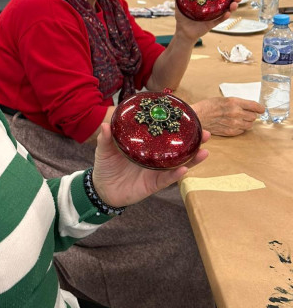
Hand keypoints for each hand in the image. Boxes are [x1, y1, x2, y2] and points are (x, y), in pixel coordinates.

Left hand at [91, 124, 208, 208]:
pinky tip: (185, 168)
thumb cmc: (106, 167)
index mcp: (146, 146)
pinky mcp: (154, 184)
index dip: (177, 127)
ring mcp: (156, 171)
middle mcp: (155, 158)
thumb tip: (106, 125)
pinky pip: (167, 179)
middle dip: (193, 142)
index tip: (190, 118)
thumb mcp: (105, 150)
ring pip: (178, 164)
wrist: (102, 189)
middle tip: (206, 133)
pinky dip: (176, 175)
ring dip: (192, 159)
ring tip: (204, 151)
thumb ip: (106, 138)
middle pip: (177, 149)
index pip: (164, 135)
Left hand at [172, 0, 240, 41]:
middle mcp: (213, 6)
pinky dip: (224, 16)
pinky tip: (227, 13)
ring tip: (234, 3)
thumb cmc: (183, 17)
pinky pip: (220, 20)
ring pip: (227, 9)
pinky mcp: (213, 23)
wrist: (183, 32)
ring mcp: (214, 15)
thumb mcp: (180, 5)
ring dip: (233, 5)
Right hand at [192, 97, 263, 135]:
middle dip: (251, 115)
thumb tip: (248, 107)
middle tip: (245, 114)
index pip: (254, 106)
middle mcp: (235, 113)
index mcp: (234, 102)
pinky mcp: (230, 132)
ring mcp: (233, 124)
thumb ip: (236, 103)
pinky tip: (233, 125)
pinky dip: (240, 128)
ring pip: (249, 125)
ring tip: (239, 120)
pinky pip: (242, 131)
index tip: (261, 109)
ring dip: (246, 122)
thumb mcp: (223, 99)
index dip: (260, 108)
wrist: (197, 117)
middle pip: (253, 117)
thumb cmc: (208, 107)